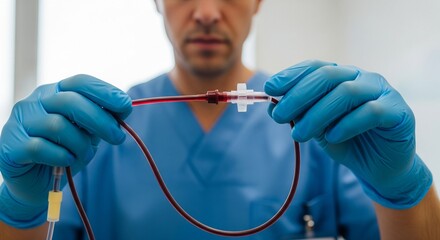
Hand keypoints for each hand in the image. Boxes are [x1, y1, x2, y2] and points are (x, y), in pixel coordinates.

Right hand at [0, 74, 131, 227]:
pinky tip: (65, 161)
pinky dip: (60, 157)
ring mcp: (20, 122)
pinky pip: (41, 147)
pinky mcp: (10, 145)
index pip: (80, 82)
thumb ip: (102, 118)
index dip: (105, 91)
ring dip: (80, 145)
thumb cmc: (65, 152)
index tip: (126, 105)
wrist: (37, 184)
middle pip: (71, 102)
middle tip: (117, 138)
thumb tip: (125, 106)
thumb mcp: (89, 133)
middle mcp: (35, 102)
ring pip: (58, 126)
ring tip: (82, 155)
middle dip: (100, 121)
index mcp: (56, 92)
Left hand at [264, 60, 431, 208]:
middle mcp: (362, 78)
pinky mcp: (398, 112)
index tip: (269, 88)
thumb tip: (271, 106)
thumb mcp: (316, 128)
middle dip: (298, 96)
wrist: (380, 168)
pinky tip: (332, 137)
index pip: (315, 67)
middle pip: (327, 76)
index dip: (291, 75)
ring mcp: (382, 92)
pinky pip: (370, 112)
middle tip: (278, 116)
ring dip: (316, 114)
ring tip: (298, 135)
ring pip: (346, 92)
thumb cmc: (346, 142)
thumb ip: (298, 115)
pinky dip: (346, 124)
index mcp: (342, 77)